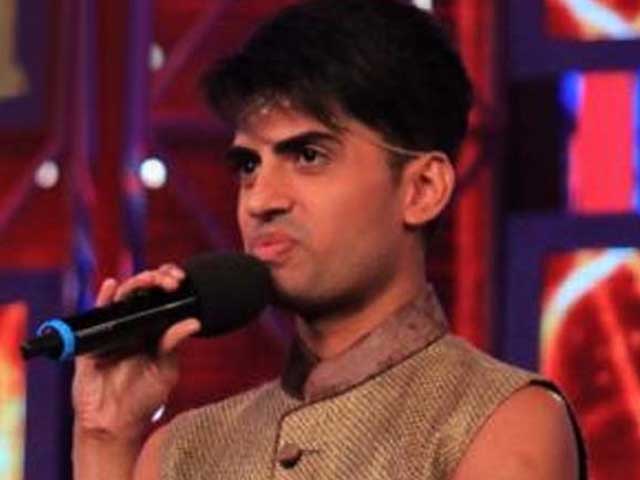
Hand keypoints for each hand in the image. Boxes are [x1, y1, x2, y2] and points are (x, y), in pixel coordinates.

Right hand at [72, 264, 200, 441]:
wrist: (113, 424)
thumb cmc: (143, 399)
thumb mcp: (165, 371)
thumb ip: (174, 345)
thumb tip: (193, 322)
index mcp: (157, 330)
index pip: (164, 298)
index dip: (171, 284)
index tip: (180, 281)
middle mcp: (136, 325)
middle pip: (146, 291)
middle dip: (158, 278)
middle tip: (171, 281)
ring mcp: (115, 329)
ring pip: (125, 296)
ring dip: (137, 282)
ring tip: (150, 281)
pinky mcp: (94, 338)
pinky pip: (98, 312)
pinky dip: (104, 296)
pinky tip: (112, 286)